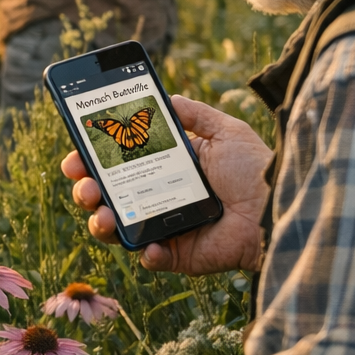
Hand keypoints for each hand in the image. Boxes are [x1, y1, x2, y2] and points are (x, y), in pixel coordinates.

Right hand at [62, 95, 269, 274]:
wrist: (280, 206)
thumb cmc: (255, 168)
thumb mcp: (225, 130)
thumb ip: (194, 114)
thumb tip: (167, 97)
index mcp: (164, 168)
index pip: (116, 164)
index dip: (91, 160)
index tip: (75, 156)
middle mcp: (159, 197)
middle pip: (107, 196)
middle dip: (86, 191)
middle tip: (85, 185)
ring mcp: (166, 227)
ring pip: (118, 228)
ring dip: (100, 222)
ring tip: (102, 214)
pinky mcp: (179, 255)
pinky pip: (152, 257)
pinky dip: (146, 253)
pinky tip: (150, 246)